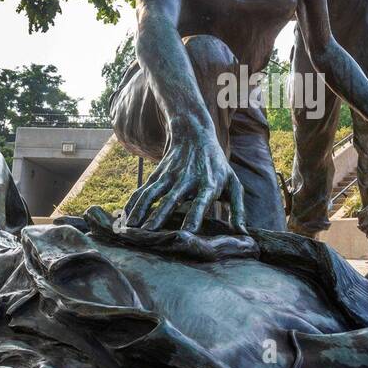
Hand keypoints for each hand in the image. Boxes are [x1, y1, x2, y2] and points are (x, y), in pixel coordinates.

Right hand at [123, 131, 246, 233]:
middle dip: (160, 216)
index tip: (187, 232)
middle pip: (172, 199)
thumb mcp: (232, 183)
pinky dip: (133, 203)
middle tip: (151, 234)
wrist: (194, 133)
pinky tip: (125, 217)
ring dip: (142, 210)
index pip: (201, 201)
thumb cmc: (217, 165)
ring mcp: (170, 175)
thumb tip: (243, 232)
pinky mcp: (158, 174)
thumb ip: (238, 208)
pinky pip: (144, 190)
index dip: (194, 216)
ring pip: (153, 194)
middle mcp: (188, 179)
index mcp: (209, 184)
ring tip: (131, 228)